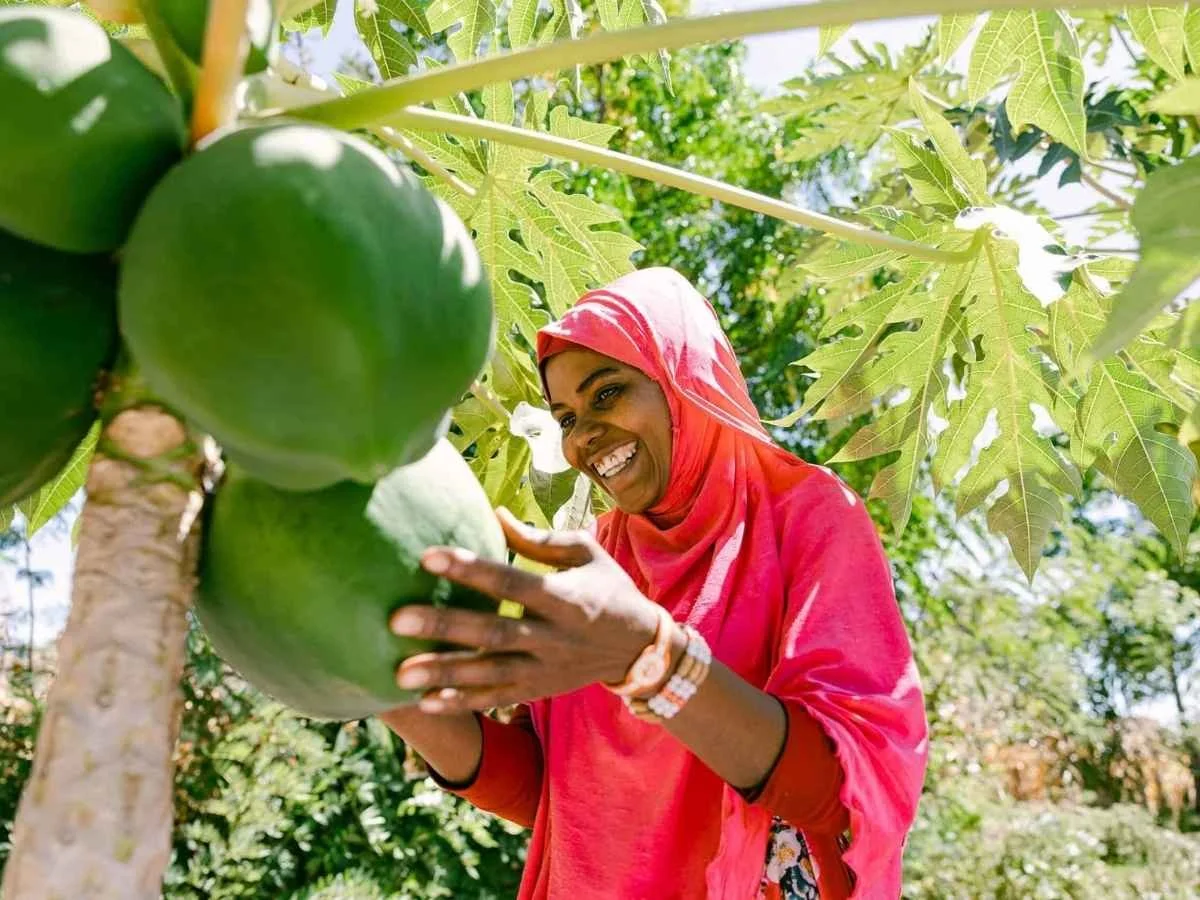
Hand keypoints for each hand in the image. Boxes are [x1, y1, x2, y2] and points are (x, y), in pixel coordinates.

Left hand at [388, 508, 674, 713]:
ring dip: (444, 672)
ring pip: (490, 673)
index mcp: (565, 597)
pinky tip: (426, 701)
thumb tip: (494, 512)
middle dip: (445, 627)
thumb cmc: (609, 589)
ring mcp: (545, 668)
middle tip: (397, 619)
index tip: (428, 556)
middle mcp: (553, 636)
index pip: (511, 582)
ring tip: (399, 673)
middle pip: (493, 632)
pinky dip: (462, 701)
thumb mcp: (586, 554)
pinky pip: (496, 698)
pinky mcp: (538, 690)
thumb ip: (539, 538)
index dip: (471, 569)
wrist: (640, 648)